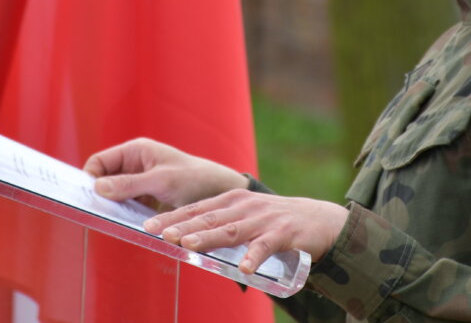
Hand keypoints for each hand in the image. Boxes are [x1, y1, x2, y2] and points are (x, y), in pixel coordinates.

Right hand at [83, 137, 247, 209]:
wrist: (219, 192)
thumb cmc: (193, 178)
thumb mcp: (161, 180)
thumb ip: (130, 184)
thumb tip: (97, 188)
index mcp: (135, 151)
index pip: (99, 162)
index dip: (90, 178)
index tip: (87, 198)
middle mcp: (134, 165)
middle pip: (104, 180)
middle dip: (99, 195)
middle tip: (96, 213)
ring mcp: (139, 184)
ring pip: (114, 196)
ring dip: (112, 207)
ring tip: (110, 220)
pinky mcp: (146, 200)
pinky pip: (126, 207)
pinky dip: (123, 215)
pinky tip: (124, 225)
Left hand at [143, 191, 348, 273]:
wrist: (320, 220)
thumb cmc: (275, 222)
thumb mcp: (245, 217)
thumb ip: (221, 226)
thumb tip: (185, 243)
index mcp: (231, 201)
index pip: (196, 208)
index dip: (173, 217)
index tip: (150, 227)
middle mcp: (244, 206)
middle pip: (209, 217)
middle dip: (184, 226)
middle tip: (162, 235)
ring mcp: (264, 218)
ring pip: (231, 229)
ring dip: (209, 237)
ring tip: (188, 245)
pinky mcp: (284, 233)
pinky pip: (266, 246)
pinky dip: (254, 256)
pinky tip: (243, 268)